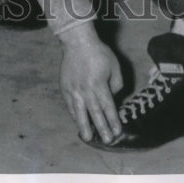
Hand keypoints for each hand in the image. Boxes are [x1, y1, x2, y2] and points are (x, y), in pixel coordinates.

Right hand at [59, 25, 123, 144]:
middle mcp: (85, 89)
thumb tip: (113, 98)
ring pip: (80, 112)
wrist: (77, 42)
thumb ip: (116, 84)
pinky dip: (75, 115)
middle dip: (102, 128)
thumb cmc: (98, 52)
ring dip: (85, 126)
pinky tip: (78, 122)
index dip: (113, 120)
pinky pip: (70, 105)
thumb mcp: (114, 65)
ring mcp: (73, 89)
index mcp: (99, 84)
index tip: (118, 131)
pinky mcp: (65, 87)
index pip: (108, 107)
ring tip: (88, 138)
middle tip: (107, 141)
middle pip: (95, 113)